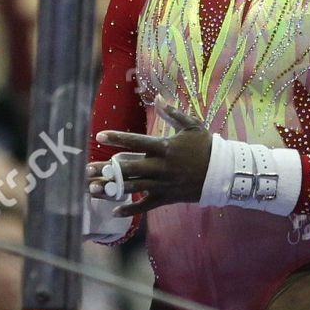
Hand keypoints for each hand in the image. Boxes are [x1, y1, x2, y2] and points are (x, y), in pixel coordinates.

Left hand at [85, 104, 211, 216]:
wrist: (222, 173)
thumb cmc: (206, 146)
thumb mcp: (192, 126)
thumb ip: (173, 113)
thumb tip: (158, 98)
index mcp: (165, 147)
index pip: (136, 141)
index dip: (118, 138)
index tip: (100, 135)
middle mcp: (161, 166)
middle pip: (128, 167)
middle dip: (106, 169)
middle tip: (87, 169)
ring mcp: (162, 184)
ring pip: (132, 187)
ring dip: (111, 189)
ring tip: (93, 189)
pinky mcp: (166, 198)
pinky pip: (145, 206)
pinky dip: (130, 209)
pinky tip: (114, 211)